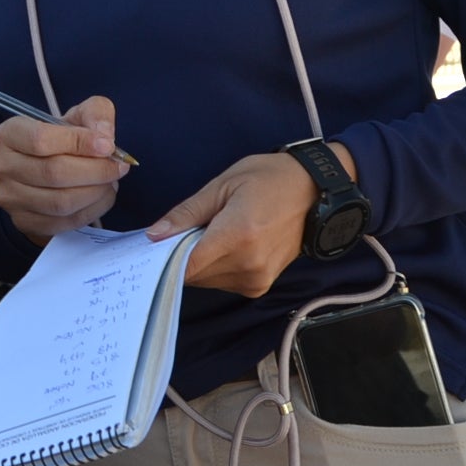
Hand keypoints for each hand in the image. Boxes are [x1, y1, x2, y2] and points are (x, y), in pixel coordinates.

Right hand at [0, 95, 122, 244]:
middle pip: (53, 173)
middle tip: (118, 167)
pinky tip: (102, 196)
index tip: (108, 145)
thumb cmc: (62, 141)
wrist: (45, 173)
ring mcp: (10, 198)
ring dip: (96, 192)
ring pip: (60, 202)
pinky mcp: (24, 222)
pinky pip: (65, 222)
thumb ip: (96, 114)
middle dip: (95, 171)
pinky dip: (93, 210)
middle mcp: (2, 166)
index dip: (79, 143)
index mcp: (9, 134)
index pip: (41, 139)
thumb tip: (104, 137)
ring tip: (111, 181)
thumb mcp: (78, 116)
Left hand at [148, 142, 355, 297]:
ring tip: (210, 232)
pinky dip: (215, 267)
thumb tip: (154, 234)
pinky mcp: (260, 285)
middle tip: (182, 229)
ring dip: (198, 261)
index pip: (186, 264)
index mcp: (237, 236)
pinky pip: (223, 282)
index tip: (150, 246)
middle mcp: (248, 265)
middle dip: (180, 255)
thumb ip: (188, 212)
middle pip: (193, 274)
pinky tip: (223, 244)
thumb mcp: (224, 185)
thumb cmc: (269, 179)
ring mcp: (257, 279)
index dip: (163, 257)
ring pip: (206, 280)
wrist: (315, 192)